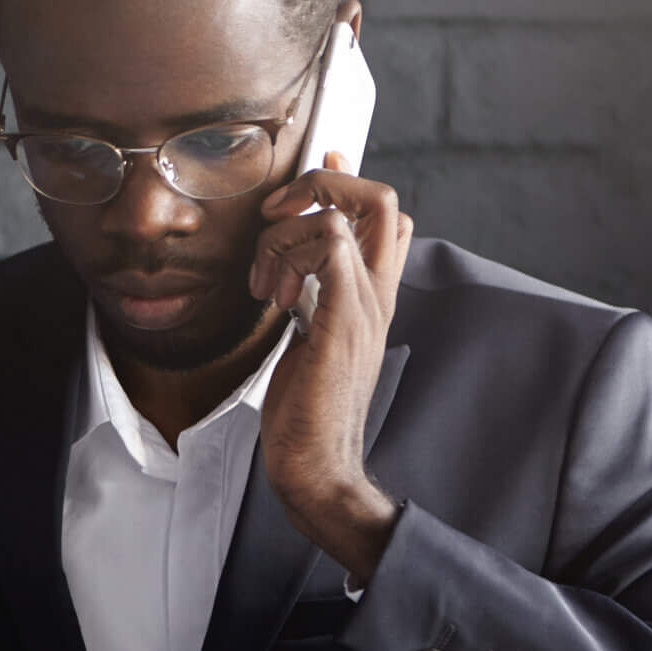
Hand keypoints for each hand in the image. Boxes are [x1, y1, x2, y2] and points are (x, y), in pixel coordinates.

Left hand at [251, 154, 416, 582]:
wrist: (315, 465)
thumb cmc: (304, 409)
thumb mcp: (307, 336)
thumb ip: (308, 294)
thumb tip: (290, 261)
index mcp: (372, 297)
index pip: (385, 215)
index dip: (341, 185)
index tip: (288, 202)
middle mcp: (378, 294)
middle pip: (383, 199)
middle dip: (319, 187)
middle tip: (273, 222)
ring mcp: (365, 307)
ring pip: (349, 214)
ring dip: (289, 233)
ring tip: (266, 283)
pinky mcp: (341, 323)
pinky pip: (332, 249)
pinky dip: (293, 252)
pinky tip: (273, 294)